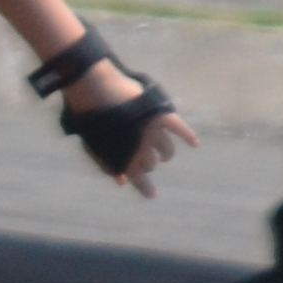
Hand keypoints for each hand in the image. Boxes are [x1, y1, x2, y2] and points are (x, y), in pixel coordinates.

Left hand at [62, 66, 195, 192]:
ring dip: (165, 154)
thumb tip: (121, 180)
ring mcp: (153, 132)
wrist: (93, 87)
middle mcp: (141, 149)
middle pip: (151, 163)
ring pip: (166, 150)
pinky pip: (180, 129)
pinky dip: (187, 136)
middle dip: (147, 162)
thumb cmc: (88, 115)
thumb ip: (106, 163)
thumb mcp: (93, 144)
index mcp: (122, 157)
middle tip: (146, 159)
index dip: (145, 188)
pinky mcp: (161, 115)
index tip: (152, 195)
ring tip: (164, 154)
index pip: (138, 179)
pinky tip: (194, 143)